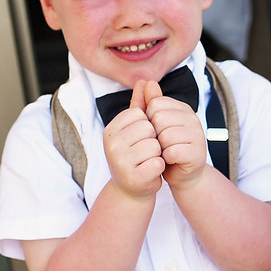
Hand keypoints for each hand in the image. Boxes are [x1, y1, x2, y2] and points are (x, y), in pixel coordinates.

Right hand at [102, 81, 164, 198]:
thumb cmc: (135, 156)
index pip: (141, 115)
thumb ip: (140, 104)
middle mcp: (111, 144)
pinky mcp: (133, 177)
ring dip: (158, 154)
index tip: (140, 139)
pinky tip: (151, 172)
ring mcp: (120, 161)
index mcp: (110, 129)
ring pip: (155, 146)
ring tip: (148, 162)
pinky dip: (159, 167)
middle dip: (154, 140)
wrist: (131, 189)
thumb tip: (145, 80)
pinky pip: (158, 163)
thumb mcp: (135, 129)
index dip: (148, 127)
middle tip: (145, 153)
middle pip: (149, 129)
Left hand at [143, 80, 207, 187]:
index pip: (155, 104)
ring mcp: (198, 135)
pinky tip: (170, 161)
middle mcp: (193, 118)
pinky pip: (172, 152)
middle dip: (154, 135)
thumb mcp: (154, 124)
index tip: (155, 132)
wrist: (181, 175)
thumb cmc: (166, 149)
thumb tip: (145, 81)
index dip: (148, 121)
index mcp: (182, 108)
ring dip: (160, 148)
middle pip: (159, 119)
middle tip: (160, 145)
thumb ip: (148, 103)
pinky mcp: (198, 153)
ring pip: (165, 136)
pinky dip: (167, 159)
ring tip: (165, 152)